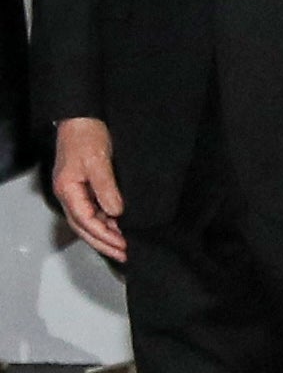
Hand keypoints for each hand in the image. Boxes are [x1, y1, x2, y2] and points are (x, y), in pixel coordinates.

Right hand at [52, 119, 125, 263]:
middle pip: (84, 227)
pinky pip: (93, 210)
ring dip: (105, 234)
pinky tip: (119, 226)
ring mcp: (76, 191)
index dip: (105, 235)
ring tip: (124, 245)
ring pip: (88, 221)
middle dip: (104, 242)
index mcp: (68, 191)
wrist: (82, 118)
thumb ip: (106, 188)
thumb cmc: (87, 137)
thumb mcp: (98, 162)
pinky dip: (105, 221)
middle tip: (124, 254)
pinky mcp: (84, 186)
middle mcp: (69, 195)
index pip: (86, 221)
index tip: (123, 245)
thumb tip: (116, 213)